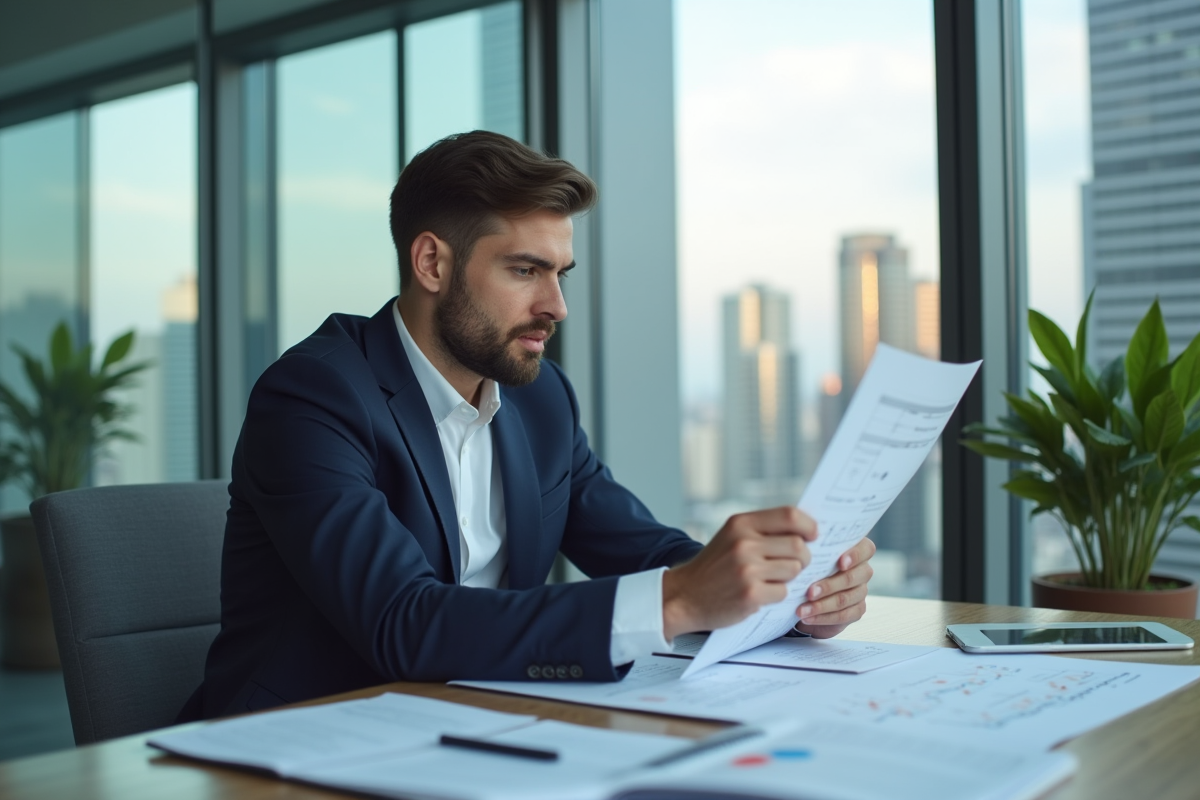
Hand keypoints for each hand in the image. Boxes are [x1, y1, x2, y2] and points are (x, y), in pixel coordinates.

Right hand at [662, 507, 817, 639]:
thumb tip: (808, 530)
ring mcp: (747, 569)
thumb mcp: (732, 537)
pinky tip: (761, 594)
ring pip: (794, 570)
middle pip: (798, 546)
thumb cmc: (714, 566)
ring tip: (771, 579)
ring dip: (789, 578)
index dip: (808, 525)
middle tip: (795, 564)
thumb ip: (763, 530)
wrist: (684, 596)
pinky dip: (777, 595)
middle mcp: (744, 543)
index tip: (814, 535)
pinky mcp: (750, 594)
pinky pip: (784, 592)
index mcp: (741, 523)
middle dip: (804, 557)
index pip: (790, 515)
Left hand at [793, 537, 874, 637]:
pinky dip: (823, 617)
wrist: (808, 593)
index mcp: (856, 550)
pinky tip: (807, 618)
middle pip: (851, 578)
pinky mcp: (857, 610)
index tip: (840, 563)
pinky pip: (843, 615)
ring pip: (845, 599)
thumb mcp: (811, 555)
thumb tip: (802, 546)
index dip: (854, 556)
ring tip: (801, 610)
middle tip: (809, 592)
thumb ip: (813, 549)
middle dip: (828, 586)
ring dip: (821, 606)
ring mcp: (861, 591)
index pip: (866, 549)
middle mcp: (862, 570)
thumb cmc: (810, 566)